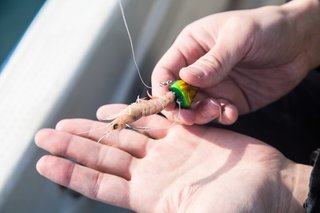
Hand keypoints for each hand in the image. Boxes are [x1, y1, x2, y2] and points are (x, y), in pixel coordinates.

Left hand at [35, 105, 309, 211]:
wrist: (270, 185)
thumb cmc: (239, 208)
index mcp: (149, 197)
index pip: (99, 183)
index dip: (71, 173)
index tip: (45, 163)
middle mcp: (153, 173)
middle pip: (105, 155)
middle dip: (74, 145)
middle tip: (46, 134)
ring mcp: (167, 152)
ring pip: (123, 137)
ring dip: (96, 128)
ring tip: (69, 123)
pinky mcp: (185, 134)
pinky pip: (152, 121)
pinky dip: (131, 114)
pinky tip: (112, 110)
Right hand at [152, 0, 319, 124]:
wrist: (301, 42)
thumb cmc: (267, 28)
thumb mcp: (239, 37)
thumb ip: (213, 60)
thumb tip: (185, 78)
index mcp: (192, 47)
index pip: (165, 71)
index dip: (162, 88)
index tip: (168, 102)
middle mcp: (199, 69)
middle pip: (177, 95)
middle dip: (181, 108)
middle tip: (192, 116)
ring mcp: (214, 86)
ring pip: (195, 109)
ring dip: (201, 115)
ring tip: (218, 110)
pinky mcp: (230, 100)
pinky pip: (217, 115)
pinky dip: (221, 118)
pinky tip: (231, 112)